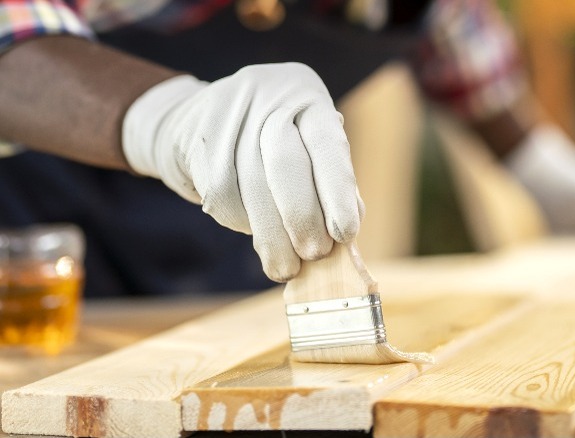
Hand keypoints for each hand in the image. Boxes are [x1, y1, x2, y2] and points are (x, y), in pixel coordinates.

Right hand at [122, 63, 363, 281]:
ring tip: (287, 265)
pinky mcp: (198, 141)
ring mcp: (229, 116)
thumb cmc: (274, 142)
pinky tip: (255, 232)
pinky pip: (222, 194)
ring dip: (271, 235)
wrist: (196, 118)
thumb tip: (345, 235)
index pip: (327, 144)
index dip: (337, 192)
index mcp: (307, 96)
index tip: (346, 234)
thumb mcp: (310, 145)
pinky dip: (242, 223)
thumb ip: (330, 181)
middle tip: (315, 254)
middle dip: (302, 217)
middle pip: (285, 163)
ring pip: (250, 185)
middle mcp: (268, 97)